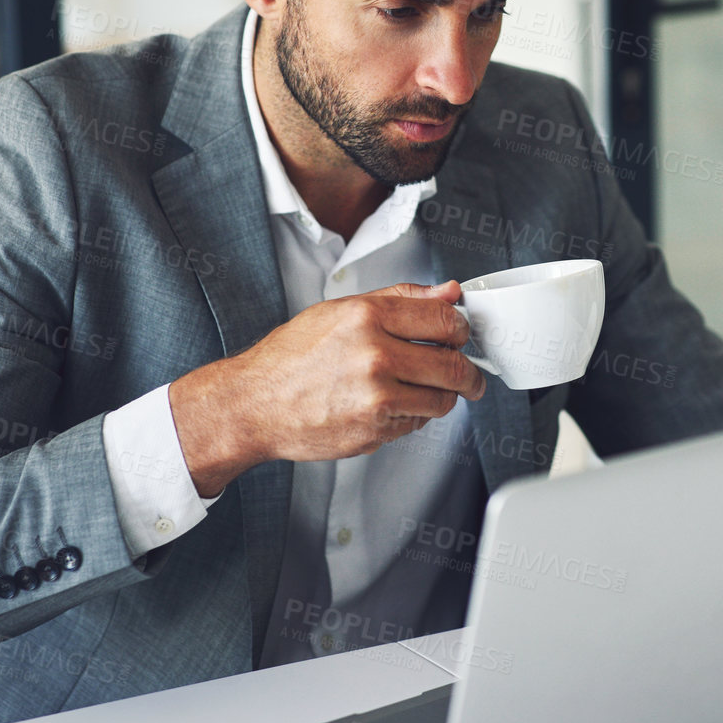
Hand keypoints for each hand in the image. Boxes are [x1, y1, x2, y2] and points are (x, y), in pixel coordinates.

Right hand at [168, 280, 485, 494]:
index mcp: (367, 317)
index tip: (461, 336)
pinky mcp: (374, 430)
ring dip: (444, 397)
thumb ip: (400, 298)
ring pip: (442, 400)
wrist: (254, 403)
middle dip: (468, 372)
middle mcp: (374, 355)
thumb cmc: (292, 357)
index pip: (445, 319)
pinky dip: (414, 416)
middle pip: (453, 364)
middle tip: (467, 374)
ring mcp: (375, 397)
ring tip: (425, 389)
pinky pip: (417, 423)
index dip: (462, 328)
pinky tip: (392, 404)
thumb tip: (448, 292)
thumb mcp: (341, 310)